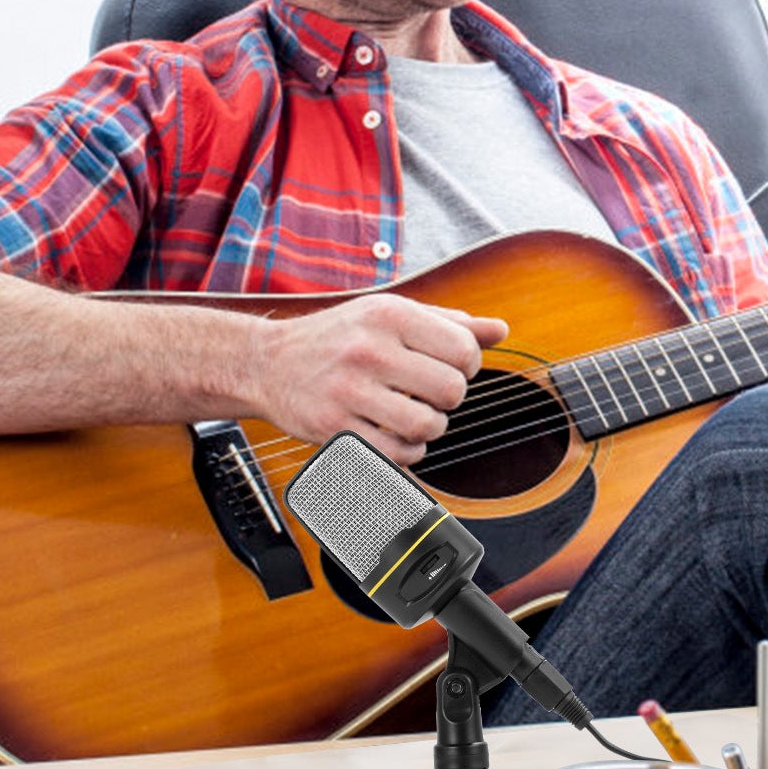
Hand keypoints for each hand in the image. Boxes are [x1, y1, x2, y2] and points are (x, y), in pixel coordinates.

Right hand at [250, 295, 508, 465]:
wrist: (268, 363)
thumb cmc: (339, 337)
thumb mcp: (390, 314)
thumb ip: (448, 322)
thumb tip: (499, 330)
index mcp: (389, 315)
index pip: (463, 349)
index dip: (468, 365)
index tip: (448, 367)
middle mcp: (370, 349)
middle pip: (451, 390)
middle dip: (449, 398)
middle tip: (430, 394)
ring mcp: (350, 391)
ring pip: (426, 425)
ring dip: (430, 428)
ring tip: (416, 416)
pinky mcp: (334, 428)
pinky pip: (396, 453)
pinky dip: (408, 451)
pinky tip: (397, 435)